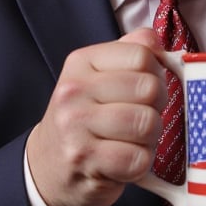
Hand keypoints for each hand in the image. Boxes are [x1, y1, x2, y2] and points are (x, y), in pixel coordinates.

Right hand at [26, 28, 167, 205]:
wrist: (48, 164)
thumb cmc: (85, 116)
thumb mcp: (99, 75)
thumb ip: (130, 51)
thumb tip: (157, 41)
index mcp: (81, 62)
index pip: (141, 54)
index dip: (156, 73)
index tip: (145, 89)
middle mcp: (73, 91)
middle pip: (149, 88)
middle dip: (157, 106)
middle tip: (142, 116)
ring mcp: (76, 127)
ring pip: (147, 123)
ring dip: (150, 137)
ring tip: (134, 139)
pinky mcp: (85, 161)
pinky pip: (138, 159)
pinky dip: (141, 163)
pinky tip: (125, 160)